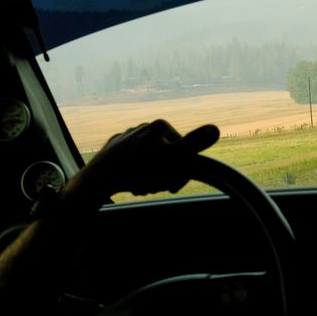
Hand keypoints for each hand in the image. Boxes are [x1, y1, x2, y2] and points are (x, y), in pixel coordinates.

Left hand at [65, 120, 219, 204]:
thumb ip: (194, 144)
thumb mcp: (172, 158)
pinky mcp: (115, 147)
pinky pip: (132, 163)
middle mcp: (144, 126)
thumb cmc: (138, 169)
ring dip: (149, 178)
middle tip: (153, 189)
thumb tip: (216, 129)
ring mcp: (128, 136)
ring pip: (149, 162)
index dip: (181, 173)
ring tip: (140, 188)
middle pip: (166, 158)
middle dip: (163, 176)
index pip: (182, 153)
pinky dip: (134, 175)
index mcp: (161, 126)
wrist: (100, 176)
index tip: (172, 188)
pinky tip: (129, 183)